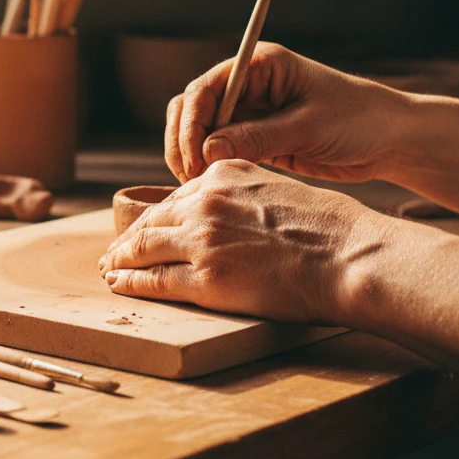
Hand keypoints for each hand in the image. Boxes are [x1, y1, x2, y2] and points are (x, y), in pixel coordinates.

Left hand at [99, 160, 386, 324]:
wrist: (348, 256)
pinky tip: (119, 284)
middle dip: (130, 238)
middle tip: (115, 250)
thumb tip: (228, 212)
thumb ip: (242, 195)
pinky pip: (154, 280)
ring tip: (110, 267)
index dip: (157, 217)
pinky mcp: (205, 279)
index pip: (177, 198)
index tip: (145, 228)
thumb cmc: (329, 227)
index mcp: (223, 175)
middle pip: (153, 220)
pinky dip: (130, 282)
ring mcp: (201, 240)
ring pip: (144, 247)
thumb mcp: (278, 187)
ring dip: (121, 259)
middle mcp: (205, 202)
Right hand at [166, 42, 406, 184]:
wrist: (391, 140)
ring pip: (200, 132)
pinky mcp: (254, 138)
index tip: (195, 158)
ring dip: (192, 156)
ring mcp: (248, 112)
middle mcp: (246, 84)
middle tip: (192, 178)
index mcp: (258, 66)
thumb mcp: (308, 127)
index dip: (193, 123)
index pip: (206, 88)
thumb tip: (208, 150)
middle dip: (185, 141)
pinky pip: (218, 150)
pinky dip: (210, 167)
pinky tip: (212, 187)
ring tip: (198, 186)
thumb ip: (257, 137)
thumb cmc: (359, 119)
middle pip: (192, 108)